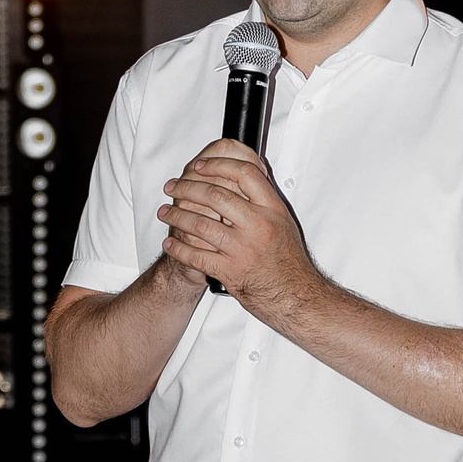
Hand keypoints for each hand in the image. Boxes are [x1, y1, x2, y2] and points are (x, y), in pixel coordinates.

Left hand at [156, 142, 320, 326]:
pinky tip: (171, 244)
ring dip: (177, 217)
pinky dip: (180, 249)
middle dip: (187, 188)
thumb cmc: (290, 262)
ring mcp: (243, 249)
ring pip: (201, 224)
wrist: (296, 296)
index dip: (218, 165)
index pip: (245, 174)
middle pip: (215, 195)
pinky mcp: (231, 270)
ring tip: (166, 213)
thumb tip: (244, 175)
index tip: (200, 166)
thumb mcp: (283, 223)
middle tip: (173, 187)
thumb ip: (264, 200)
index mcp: (272, 210)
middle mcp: (258, 226)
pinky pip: (197, 256)